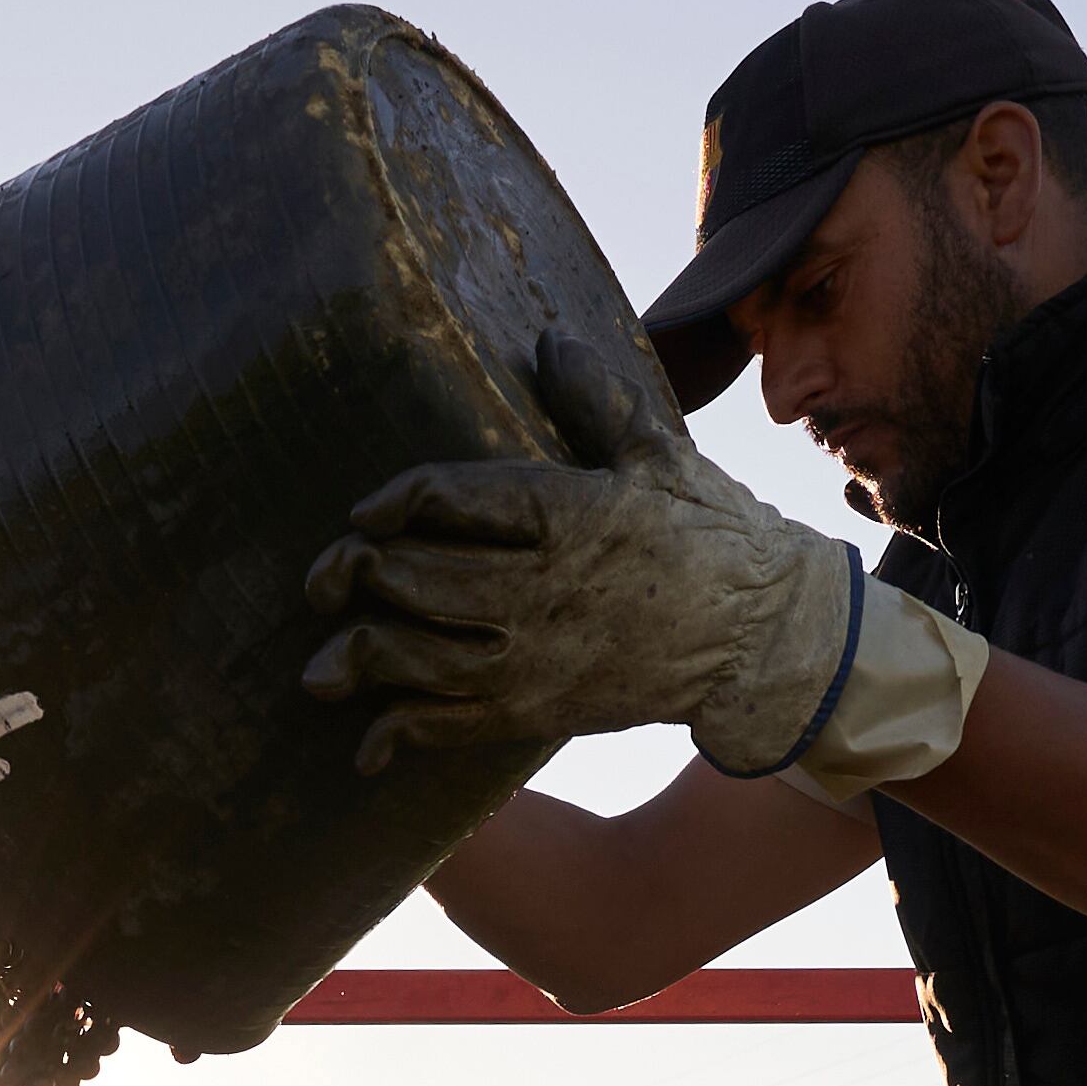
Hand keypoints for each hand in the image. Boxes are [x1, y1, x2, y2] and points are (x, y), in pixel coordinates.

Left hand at [304, 330, 860, 776]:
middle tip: (325, 581)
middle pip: (412, 579)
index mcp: (565, 513)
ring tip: (322, 667)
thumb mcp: (660, 456)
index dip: (394, 502)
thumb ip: (596, 401)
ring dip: (357, 659)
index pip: (448, 496)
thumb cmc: (713, 535)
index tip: (367, 510)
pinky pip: (449, 726)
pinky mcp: (537, 710)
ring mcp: (534, 656)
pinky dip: (399, 734)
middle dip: (354, 578)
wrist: (764, 636)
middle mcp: (539, 587)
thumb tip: (550, 343)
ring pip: (415, 657)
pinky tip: (370, 742)